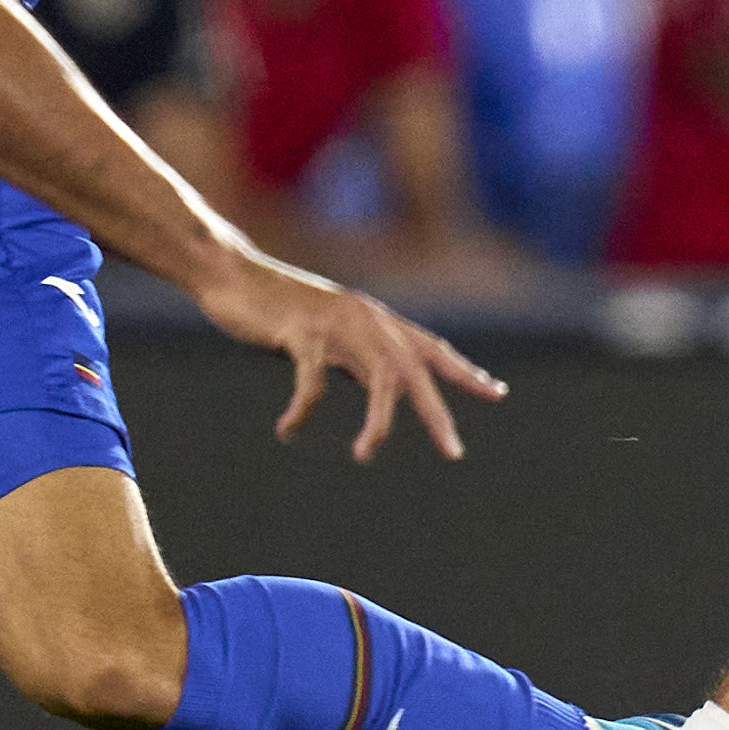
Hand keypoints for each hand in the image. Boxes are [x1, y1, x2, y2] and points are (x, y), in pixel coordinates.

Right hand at [197, 250, 506, 462]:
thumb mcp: (332, 334)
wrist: (232, 274)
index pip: (433, 348)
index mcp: (377, 320)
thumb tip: (385, 390)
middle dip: (437, 414)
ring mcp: (337, 324)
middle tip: (454, 452)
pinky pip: (312, 382)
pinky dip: (301, 411)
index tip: (495, 392)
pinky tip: (287, 430)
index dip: (464, 372)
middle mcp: (367, 320)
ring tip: (364, 455)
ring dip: (377, 424)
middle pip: (416, 371)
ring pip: (377, 380)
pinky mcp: (302, 331)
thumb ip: (360, 357)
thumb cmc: (279, 309)